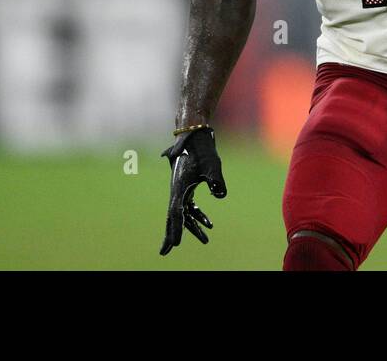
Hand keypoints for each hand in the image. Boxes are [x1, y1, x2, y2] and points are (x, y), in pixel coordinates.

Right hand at [159, 126, 226, 255]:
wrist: (195, 135)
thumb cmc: (202, 150)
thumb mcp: (212, 166)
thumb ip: (216, 182)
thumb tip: (220, 196)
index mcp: (179, 188)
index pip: (176, 214)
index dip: (175, 230)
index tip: (175, 245)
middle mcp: (177, 190)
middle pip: (174, 217)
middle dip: (172, 235)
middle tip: (166, 252)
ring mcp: (181, 188)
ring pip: (184, 213)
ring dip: (193, 227)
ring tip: (205, 240)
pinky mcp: (188, 185)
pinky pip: (190, 205)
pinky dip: (198, 215)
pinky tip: (209, 223)